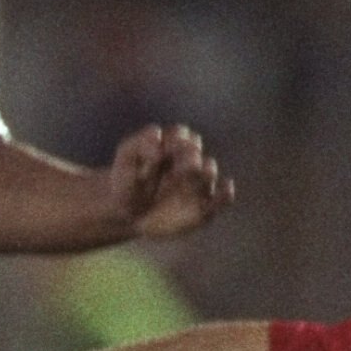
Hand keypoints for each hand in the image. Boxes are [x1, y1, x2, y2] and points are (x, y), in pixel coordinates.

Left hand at [108, 124, 232, 239]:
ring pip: (209, 170)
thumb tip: (158, 136)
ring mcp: (197, 184)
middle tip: (175, 170)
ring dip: (202, 171)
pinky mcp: (203, 207)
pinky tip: (225, 188)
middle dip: (187, 156)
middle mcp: (188, 162)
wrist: (127, 215)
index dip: (174, 140)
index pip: (181, 135)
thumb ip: (138, 143)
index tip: (160, 153)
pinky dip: (226, 194)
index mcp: (171, 146)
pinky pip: (222, 199)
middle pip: (195, 150)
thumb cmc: (125, 183)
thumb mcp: (125, 158)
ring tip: (188, 179)